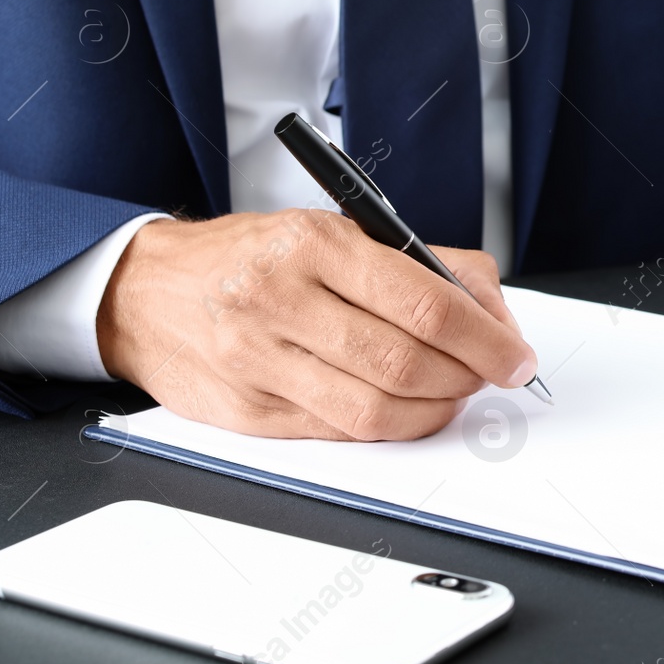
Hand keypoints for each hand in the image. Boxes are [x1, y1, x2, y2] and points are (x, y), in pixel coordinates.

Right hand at [96, 210, 537, 439]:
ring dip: (434, 410)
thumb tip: (493, 312)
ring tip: (452, 392)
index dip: (486, 339)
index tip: (516, 356)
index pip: (426, 305)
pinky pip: (339, 433)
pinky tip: (405, 409)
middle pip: (406, 363)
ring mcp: (258, 362)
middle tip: (491, 375)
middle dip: (468, 377)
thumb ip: (422, 264)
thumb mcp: (335, 230)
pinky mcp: (248, 413)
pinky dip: (389, 426)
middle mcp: (280, 301)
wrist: (147, 292)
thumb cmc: (254, 257)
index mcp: (312, 245)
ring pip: (376, 411)